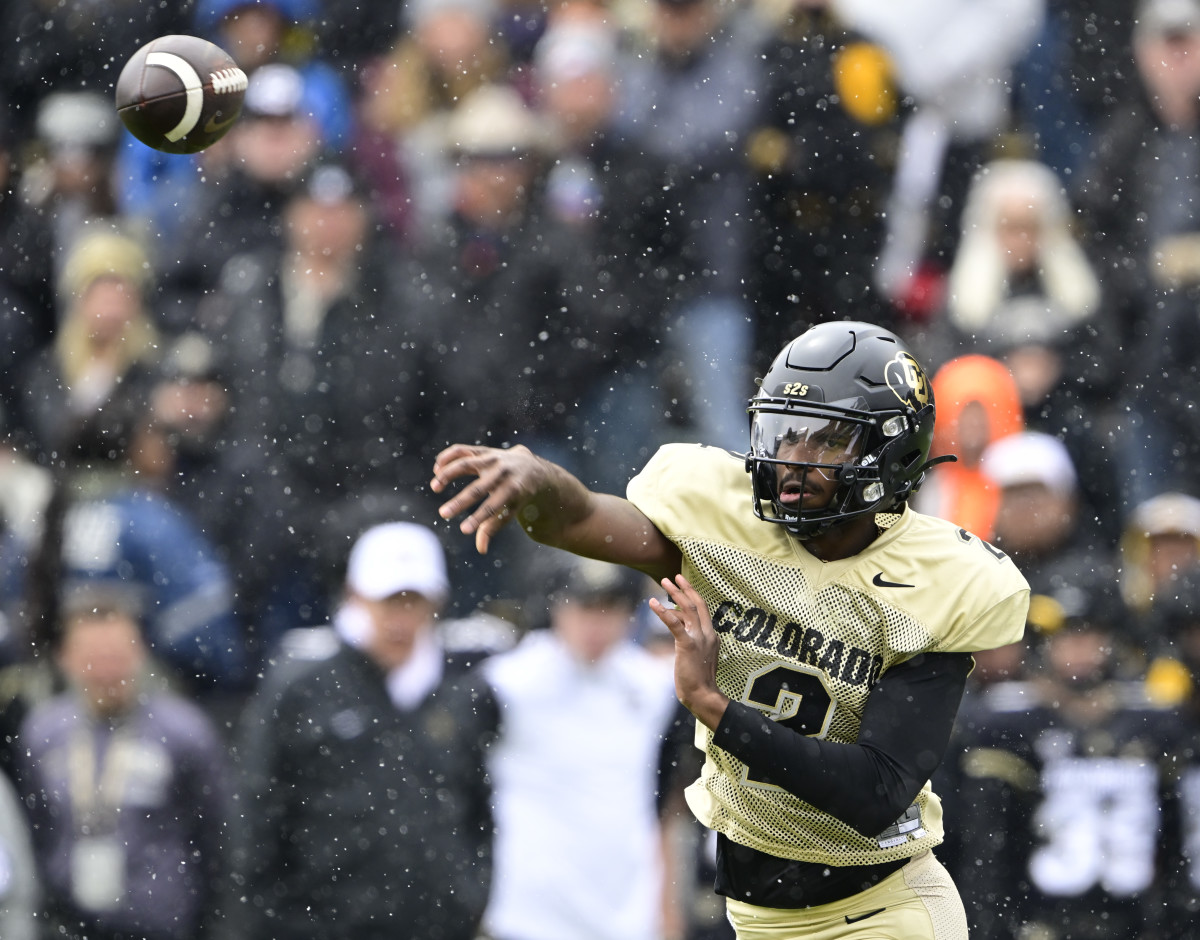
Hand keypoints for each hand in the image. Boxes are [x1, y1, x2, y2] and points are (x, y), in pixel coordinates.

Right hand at [430, 444, 540, 553]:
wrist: (529, 467)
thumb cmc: (517, 494)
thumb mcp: (511, 510)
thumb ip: (494, 527)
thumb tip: (481, 549)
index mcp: (513, 489)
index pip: (493, 507)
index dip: (478, 519)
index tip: (463, 530)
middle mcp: (502, 472)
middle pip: (478, 488)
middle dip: (460, 502)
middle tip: (442, 514)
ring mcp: (491, 458)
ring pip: (466, 463)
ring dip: (447, 474)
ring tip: (434, 487)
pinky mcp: (482, 450)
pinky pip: (461, 450)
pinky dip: (447, 457)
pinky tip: (436, 470)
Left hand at [648, 574, 728, 730]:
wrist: (703, 695)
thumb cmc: (698, 680)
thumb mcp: (699, 656)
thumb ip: (693, 641)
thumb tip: (680, 630)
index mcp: (712, 636)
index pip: (703, 610)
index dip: (693, 595)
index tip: (684, 584)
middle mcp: (708, 633)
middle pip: (697, 604)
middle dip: (686, 588)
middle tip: (674, 576)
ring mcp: (699, 638)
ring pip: (687, 609)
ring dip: (675, 593)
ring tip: (664, 582)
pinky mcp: (687, 645)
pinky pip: (674, 624)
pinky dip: (662, 612)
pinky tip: (652, 603)